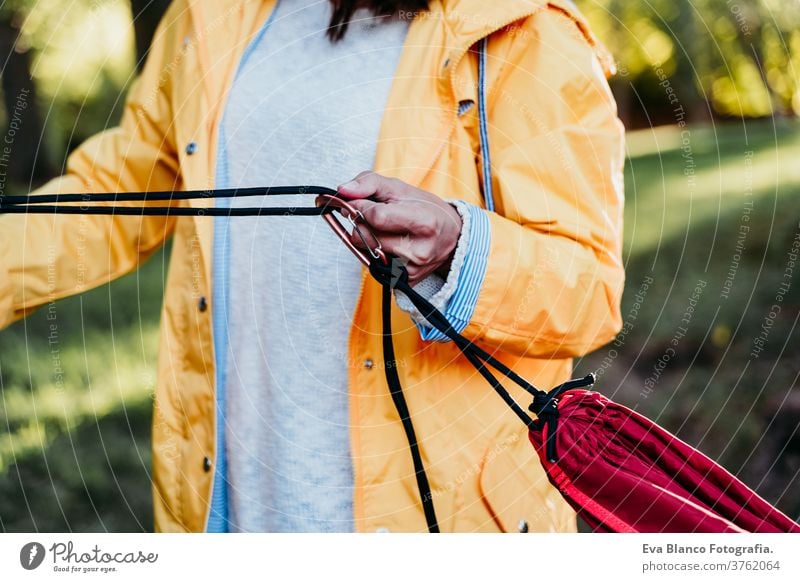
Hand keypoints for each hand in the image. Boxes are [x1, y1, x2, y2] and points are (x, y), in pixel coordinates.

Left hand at [337, 172, 462, 284]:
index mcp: (423, 222)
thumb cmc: (424, 209)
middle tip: (373, 215)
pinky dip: (375, 253)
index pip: (376, 216)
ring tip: (386, 229)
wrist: (452, 236)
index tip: (357, 202)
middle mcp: (419, 250)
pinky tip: (391, 245)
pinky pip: (374, 264)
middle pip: (367, 237)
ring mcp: (412, 269)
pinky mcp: (405, 281)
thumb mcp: (400, 188)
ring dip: (367, 238)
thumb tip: (342, 191)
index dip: (360, 207)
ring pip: (367, 251)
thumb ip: (369, 183)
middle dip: (362, 223)